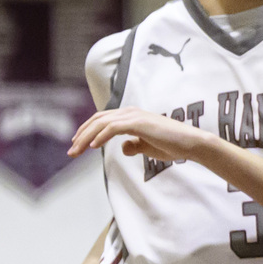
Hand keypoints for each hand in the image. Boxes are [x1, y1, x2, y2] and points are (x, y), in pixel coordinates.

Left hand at [70, 107, 210, 164]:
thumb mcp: (149, 147)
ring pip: (101, 124)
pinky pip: (112, 128)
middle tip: (71, 151)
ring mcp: (134, 116)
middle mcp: (130, 112)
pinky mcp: (138, 123)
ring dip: (85, 137)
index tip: (77, 144)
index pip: (102, 120)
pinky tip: (93, 147)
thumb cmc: (173, 145)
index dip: (87, 131)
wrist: (191, 143)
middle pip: (97, 120)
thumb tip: (124, 148)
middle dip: (81, 135)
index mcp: (132, 115)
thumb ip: (135, 146)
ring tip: (76, 151)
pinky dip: (100, 136)